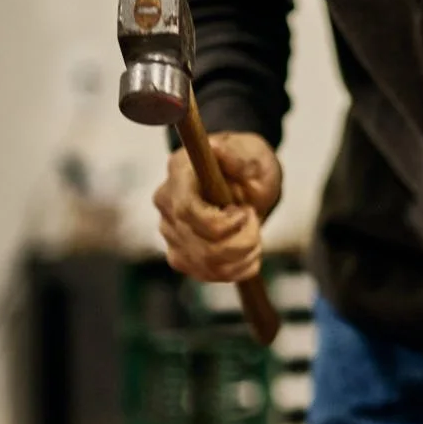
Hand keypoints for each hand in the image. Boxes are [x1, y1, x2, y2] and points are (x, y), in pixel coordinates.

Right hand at [152, 132, 281, 283]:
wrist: (243, 179)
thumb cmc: (248, 161)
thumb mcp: (252, 153)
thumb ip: (237, 156)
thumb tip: (217, 148)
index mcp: (179, 172)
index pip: (188, 212)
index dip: (221, 223)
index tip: (246, 212)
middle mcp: (166, 203)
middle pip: (200, 245)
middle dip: (240, 242)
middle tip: (255, 220)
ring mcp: (169, 231)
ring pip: (206, 264)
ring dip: (242, 257)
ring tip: (255, 235)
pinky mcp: (180, 254)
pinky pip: (207, 275)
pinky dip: (236, 270)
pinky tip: (249, 253)